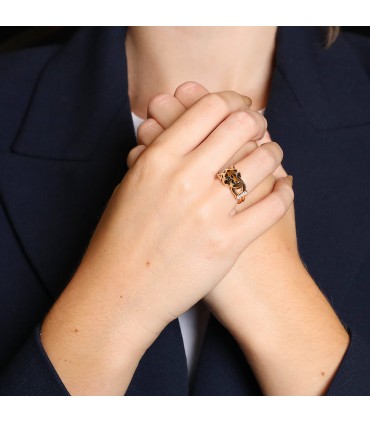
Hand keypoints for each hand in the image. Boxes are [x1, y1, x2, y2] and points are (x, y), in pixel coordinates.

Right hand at [41, 88, 292, 394]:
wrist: (121, 293)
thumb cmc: (120, 240)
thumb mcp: (130, 187)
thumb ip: (157, 154)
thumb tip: (181, 128)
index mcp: (158, 159)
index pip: (209, 108)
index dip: (231, 101)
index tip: (238, 108)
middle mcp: (185, 178)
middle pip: (241, 126)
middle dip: (255, 122)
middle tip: (258, 129)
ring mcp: (209, 211)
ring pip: (262, 160)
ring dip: (272, 153)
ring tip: (271, 156)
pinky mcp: (227, 243)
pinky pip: (272, 205)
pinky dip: (284, 191)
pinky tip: (283, 188)